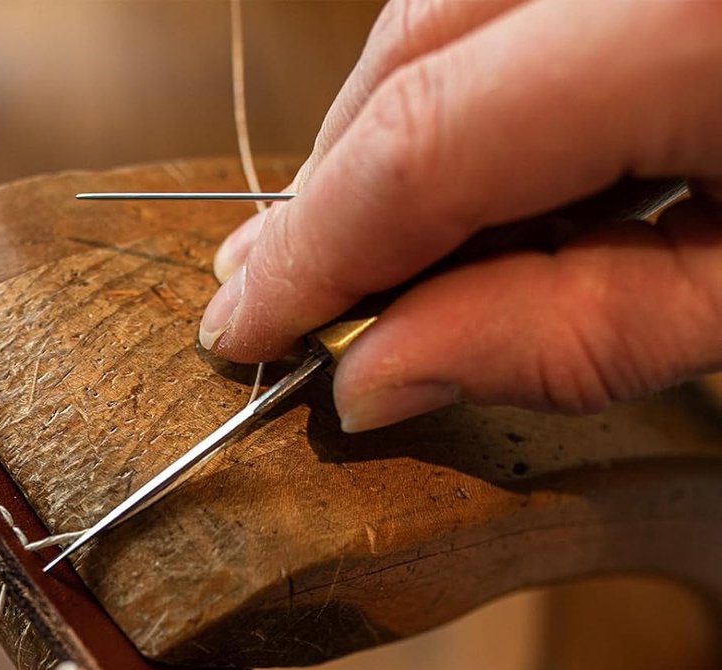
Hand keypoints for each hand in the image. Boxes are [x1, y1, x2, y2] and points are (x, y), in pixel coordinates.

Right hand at [200, 0, 721, 431]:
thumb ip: (569, 338)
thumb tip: (375, 379)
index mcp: (692, 25)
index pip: (427, 141)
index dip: (312, 250)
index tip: (244, 328)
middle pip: (415, 47)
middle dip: (329, 193)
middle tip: (280, 300)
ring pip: (438, 4)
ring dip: (381, 134)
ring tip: (359, 249)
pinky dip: (448, 82)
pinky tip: (452, 170)